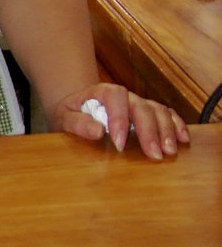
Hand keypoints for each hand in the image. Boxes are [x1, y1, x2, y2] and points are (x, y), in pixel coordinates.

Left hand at [52, 83, 190, 160]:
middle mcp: (124, 96)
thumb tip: (98, 131)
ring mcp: (138, 103)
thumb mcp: (64, 117)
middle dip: (149, 131)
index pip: (115, 98)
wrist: (77, 109)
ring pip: (157, 110)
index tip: (119, 144)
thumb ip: (77, 123)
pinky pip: (166, 115)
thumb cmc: (71, 114)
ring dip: (166, 130)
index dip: (119, 118)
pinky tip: (183, 140)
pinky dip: (176, 125)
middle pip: (141, 106)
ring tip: (169, 151)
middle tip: (154, 154)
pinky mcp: (148, 113)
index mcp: (102, 92)